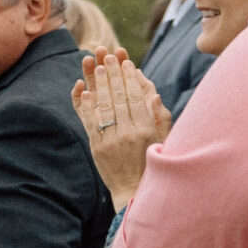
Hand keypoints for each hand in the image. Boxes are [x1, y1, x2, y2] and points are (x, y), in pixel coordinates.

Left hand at [70, 50, 170, 211]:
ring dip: (99, 84)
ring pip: (104, 106)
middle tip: (108, 55)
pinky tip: (84, 90)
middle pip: (119, 97)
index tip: (126, 62)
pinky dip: (86, 105)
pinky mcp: (97, 147)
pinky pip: (90, 122)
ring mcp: (111, 140)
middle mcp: (129, 133)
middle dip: (113, 74)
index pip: (136, 97)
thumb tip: (154, 95)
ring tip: (96, 66)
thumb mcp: (164, 140)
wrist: (135, 191)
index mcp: (147, 129)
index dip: (130, 77)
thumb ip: (161, 118)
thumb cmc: (154, 163)